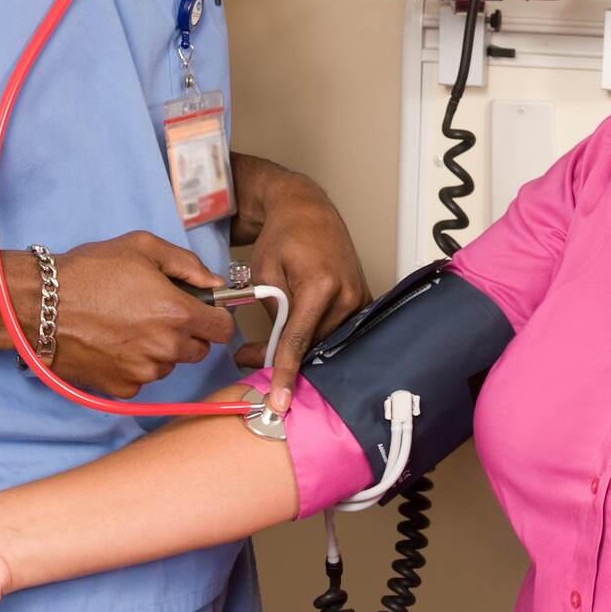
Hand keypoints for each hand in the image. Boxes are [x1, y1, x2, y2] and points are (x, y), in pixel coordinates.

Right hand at [10, 231, 236, 396]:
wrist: (40, 304)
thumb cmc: (89, 271)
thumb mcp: (143, 248)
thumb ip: (188, 265)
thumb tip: (215, 283)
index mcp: (178, 314)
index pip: (224, 329)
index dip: (215, 317)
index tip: (202, 310)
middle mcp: (165, 348)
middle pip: (198, 350)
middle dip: (186, 333)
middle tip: (157, 313)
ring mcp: (143, 372)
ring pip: (169, 365)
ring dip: (159, 351)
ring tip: (128, 326)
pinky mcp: (120, 388)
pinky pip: (142, 380)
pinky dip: (134, 366)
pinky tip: (113, 344)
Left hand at [232, 175, 371, 406]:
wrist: (308, 210)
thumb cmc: (283, 237)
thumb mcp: (264, 274)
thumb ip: (273, 315)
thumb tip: (273, 352)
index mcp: (320, 285)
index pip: (299, 340)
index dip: (286, 373)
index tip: (278, 401)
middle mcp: (347, 294)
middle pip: (314, 345)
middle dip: (282, 357)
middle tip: (248, 357)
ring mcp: (358, 298)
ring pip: (325, 341)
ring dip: (299, 346)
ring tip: (266, 342)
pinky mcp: (362, 300)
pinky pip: (338, 331)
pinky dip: (316, 336)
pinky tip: (296, 334)